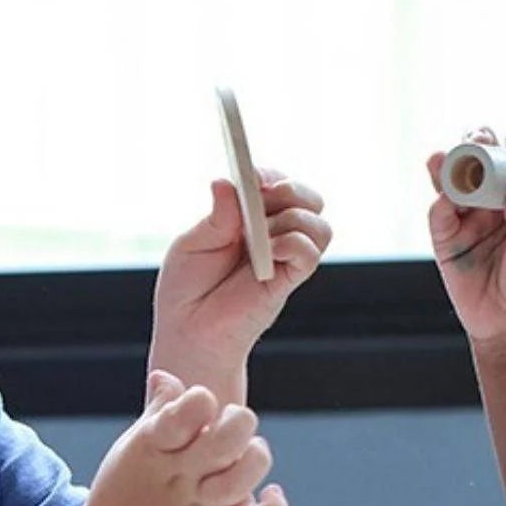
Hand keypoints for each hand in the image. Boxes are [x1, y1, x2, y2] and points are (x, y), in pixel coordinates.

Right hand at [76, 370, 288, 505]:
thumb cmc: (124, 490)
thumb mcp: (132, 447)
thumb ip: (158, 410)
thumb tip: (167, 377)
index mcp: (154, 445)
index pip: (191, 407)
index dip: (201, 400)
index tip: (197, 407)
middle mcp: (180, 475)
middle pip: (226, 439)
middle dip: (239, 422)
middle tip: (229, 426)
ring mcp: (200, 505)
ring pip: (242, 478)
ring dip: (254, 458)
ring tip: (248, 452)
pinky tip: (271, 493)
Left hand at [150, 173, 330, 390]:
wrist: (188, 331)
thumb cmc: (187, 288)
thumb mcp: (192, 243)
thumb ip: (216, 216)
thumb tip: (226, 181)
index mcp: (249, 217)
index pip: (276, 182)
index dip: (268, 174)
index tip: (250, 176)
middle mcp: (273, 234)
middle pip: (309, 197)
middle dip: (290, 189)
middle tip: (262, 198)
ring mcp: (284, 258)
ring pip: (319, 223)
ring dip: (292, 218)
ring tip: (260, 236)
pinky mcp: (288, 281)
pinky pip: (310, 253)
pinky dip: (293, 243)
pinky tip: (268, 251)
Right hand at [427, 128, 505, 345]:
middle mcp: (498, 199)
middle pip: (485, 158)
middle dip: (479, 143)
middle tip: (476, 141)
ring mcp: (470, 216)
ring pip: (456, 180)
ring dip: (449, 164)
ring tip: (444, 157)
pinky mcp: (447, 239)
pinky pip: (439, 216)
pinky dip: (439, 204)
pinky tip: (442, 198)